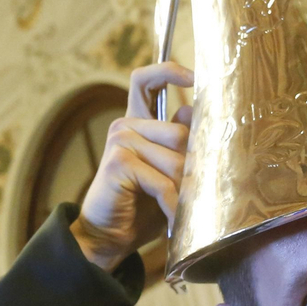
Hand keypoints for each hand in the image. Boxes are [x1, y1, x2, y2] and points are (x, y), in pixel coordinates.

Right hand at [70, 62, 193, 271]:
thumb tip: (193, 111)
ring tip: (182, 206)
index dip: (170, 70)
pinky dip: (173, 204)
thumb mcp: (168, 170)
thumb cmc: (143, 204)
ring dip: (183, 188)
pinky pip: (162, 181)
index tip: (196, 77)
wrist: (109, 235)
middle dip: (191, 166)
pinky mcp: (118, 162)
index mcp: (138, 121)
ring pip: (175, 158)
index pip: (146, 80)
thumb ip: (180, 143)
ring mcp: (120, 141)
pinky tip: (173, 217)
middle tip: (191, 190)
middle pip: (180, 133)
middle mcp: (126, 125)